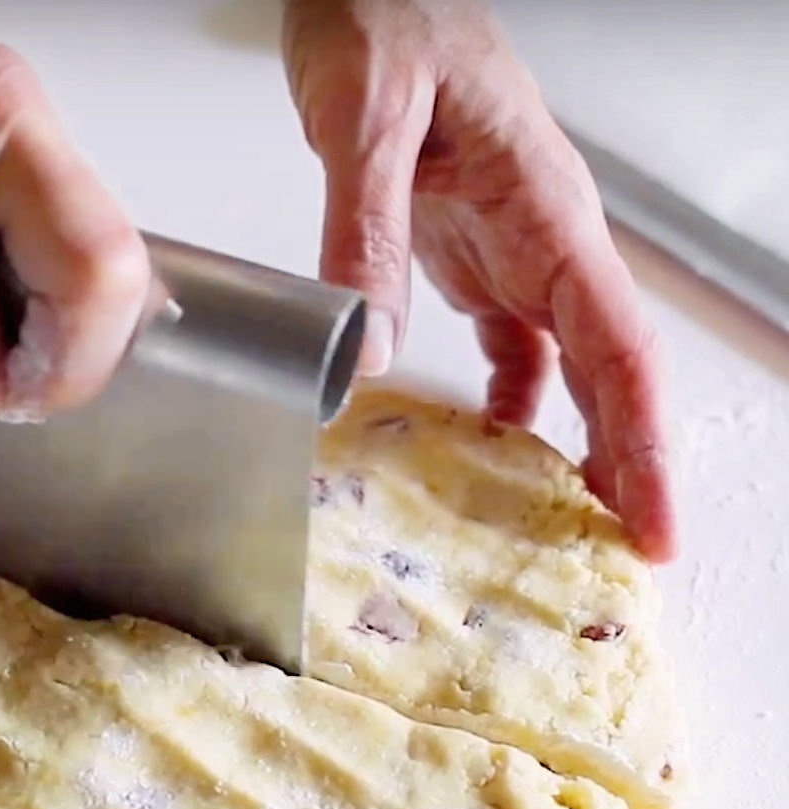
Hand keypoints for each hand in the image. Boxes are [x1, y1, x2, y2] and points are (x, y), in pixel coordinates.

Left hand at [283, 0, 676, 562]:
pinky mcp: (475, 258)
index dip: (638, 443)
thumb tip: (368, 347)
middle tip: (625, 552)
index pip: (617, 346)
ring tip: (562, 527)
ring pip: (568, 370)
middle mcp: (546, 241)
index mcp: (545, 211)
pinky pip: (510, 351)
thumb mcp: (364, 119)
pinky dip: (506, 410)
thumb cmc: (383, 18)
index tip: (648, 519)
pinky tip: (484, 453)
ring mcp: (515, 252)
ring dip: (572, 448)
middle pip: (609, 373)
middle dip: (623, 466)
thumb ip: (365, 231)